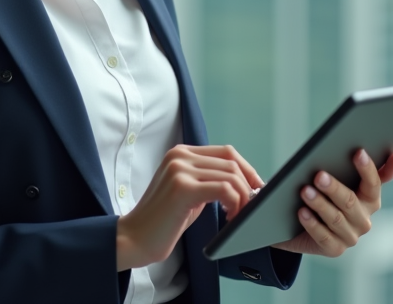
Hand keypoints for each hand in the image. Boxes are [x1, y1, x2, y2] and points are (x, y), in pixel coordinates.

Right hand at [117, 144, 262, 270]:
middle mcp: (180, 156)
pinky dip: (234, 204)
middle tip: (252, 206)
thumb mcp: (189, 192)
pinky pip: (223, 190)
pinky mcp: (183, 188)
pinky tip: (230, 217)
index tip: (258, 188)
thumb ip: (209, 181)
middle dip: (248, 184)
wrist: (134, 239)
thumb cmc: (164, 221)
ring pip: (230, 176)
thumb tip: (244, 183)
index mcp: (181, 153)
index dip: (247, 169)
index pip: (226, 151)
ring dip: (242, 198)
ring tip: (238, 216)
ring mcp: (180, 170)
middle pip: (231, 161)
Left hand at [271, 150, 392, 257]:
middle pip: (351, 201)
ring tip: (305, 191)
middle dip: (334, 188)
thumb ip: (352, 164)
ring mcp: (351, 236)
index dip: (368, 168)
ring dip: (320, 204)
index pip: (374, 182)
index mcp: (370, 198)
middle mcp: (364, 219)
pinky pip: (324, 237)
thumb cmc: (324, 194)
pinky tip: (302, 213)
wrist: (301, 226)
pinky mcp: (334, 249)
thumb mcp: (338, 178)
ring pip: (336, 219)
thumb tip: (378, 150)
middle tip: (318, 175)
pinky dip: (312, 224)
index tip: (358, 152)